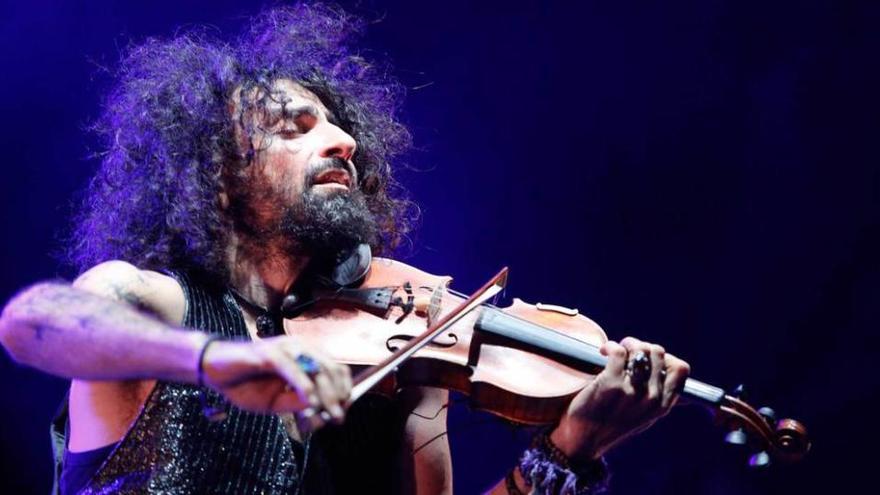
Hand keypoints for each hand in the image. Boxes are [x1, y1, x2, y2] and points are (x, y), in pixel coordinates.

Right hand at [200, 335, 351, 420]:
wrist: (214, 370)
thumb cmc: (244, 384)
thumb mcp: (274, 402)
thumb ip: (296, 402)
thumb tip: (320, 407)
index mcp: (304, 356)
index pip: (335, 368)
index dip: (344, 389)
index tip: (343, 411)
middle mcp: (299, 348)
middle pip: (331, 369)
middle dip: (338, 395)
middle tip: (338, 417)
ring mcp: (285, 348)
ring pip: (317, 368)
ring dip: (326, 393)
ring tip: (329, 413)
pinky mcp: (269, 353)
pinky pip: (293, 369)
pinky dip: (304, 386)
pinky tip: (309, 402)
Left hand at [551, 337, 689, 460]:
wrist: (584, 441)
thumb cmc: (612, 425)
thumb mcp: (645, 417)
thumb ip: (661, 399)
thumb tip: (679, 379)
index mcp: (663, 405)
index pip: (681, 369)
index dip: (665, 357)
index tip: (649, 359)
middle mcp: (652, 398)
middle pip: (659, 352)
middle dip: (642, 346)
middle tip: (628, 351)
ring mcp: (632, 391)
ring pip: (641, 349)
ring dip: (628, 344)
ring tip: (617, 350)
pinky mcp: (611, 384)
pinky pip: (619, 351)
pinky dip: (611, 346)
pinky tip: (604, 352)